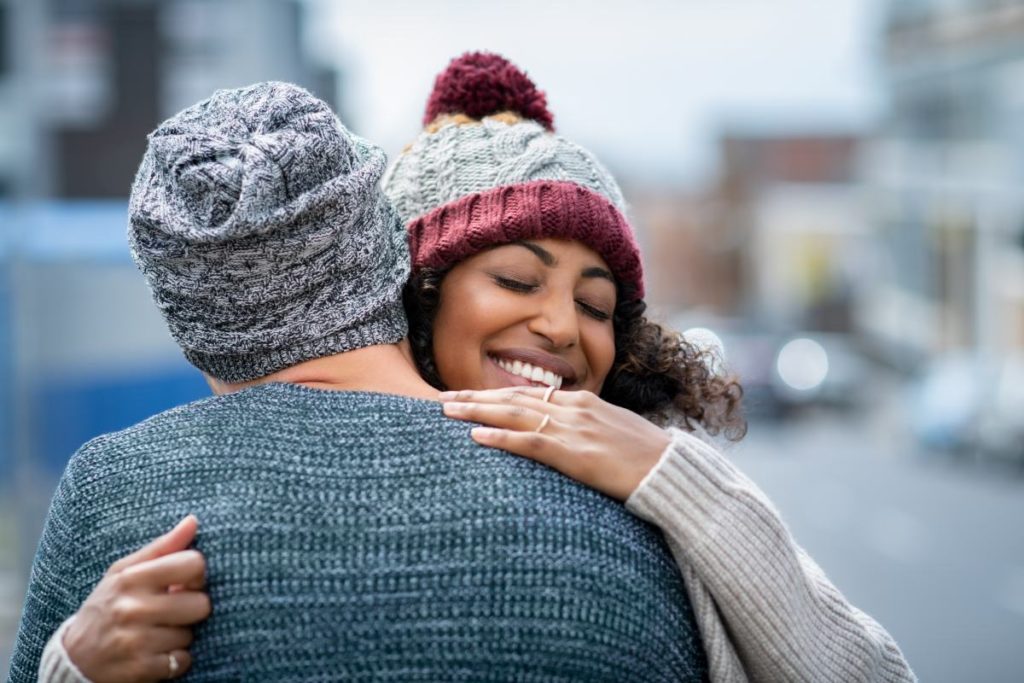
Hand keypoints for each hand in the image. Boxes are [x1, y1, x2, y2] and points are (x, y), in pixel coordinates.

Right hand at [63, 515, 210, 682]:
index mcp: (132, 578)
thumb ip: (163, 547)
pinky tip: (157, 652)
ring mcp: (135, 641)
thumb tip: (193, 521)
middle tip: (173, 610)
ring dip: (180, 635)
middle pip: (201, 603)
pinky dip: (175, 659)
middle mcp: (132, 608)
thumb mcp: (125, 571)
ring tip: (158, 632)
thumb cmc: (108, 606)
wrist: (75, 657)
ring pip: (191, 634)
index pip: (194, 564)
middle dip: (191, 608)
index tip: (185, 582)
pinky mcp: (139, 669)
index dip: (197, 574)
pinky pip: (182, 660)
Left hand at [440, 387, 671, 500]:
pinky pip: (529, 442)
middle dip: (476, 397)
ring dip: (477, 412)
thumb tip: (563, 434)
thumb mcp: (613, 432)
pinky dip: (500, 438)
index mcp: (584, 402)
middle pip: (514, 398)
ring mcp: (573, 428)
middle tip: (444, 398)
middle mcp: (574, 408)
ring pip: (514, 415)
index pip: (530, 394)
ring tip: (447, 411)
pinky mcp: (574, 453)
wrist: (671, 470)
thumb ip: (586, 428)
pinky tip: (476, 438)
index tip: (471, 396)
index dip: (497, 394)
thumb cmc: (647, 456)